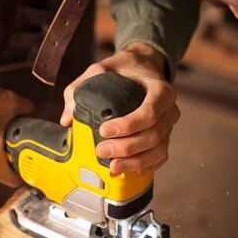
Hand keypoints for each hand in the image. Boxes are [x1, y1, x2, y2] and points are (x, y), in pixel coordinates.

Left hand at [61, 43, 179, 173]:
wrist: (144, 68)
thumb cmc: (125, 69)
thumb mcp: (101, 69)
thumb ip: (80, 87)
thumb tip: (68, 118)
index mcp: (161, 90)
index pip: (149, 112)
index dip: (129, 125)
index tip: (104, 130)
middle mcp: (169, 109)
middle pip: (154, 135)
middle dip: (127, 148)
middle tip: (101, 151)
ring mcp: (168, 126)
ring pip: (158, 150)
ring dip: (135, 161)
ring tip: (112, 166)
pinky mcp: (165, 138)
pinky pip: (160, 156)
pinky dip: (146, 165)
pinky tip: (130, 169)